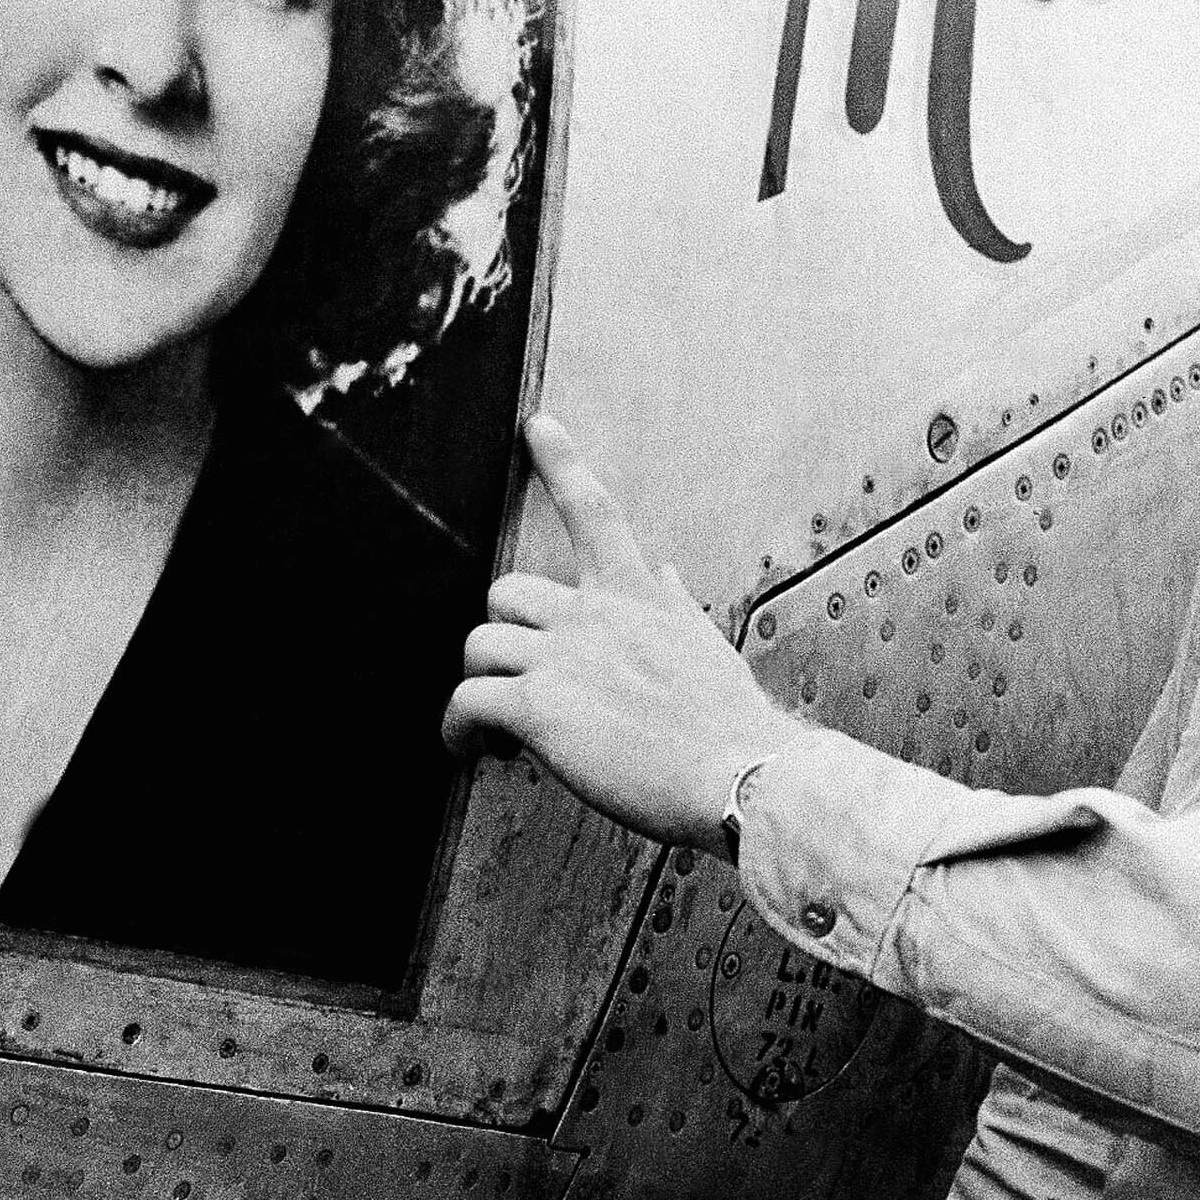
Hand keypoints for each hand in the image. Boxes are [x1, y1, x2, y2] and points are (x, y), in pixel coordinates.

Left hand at [447, 415, 807, 854]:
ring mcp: (563, 656)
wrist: (742, 775)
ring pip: (478, 646)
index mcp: (636, 595)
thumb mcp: (705, 647)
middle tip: (516, 683)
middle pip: (506, 593)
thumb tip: (664, 573)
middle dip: (502, 637)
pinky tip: (472, 751)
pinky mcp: (539, 706)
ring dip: (478, 686)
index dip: (561, 461)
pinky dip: (457, 728)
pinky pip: (466, 701)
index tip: (537, 424)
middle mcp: (594, 614)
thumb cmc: (729, 725)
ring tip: (496, 732)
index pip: (594, 511)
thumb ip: (671, 607)